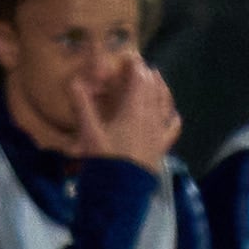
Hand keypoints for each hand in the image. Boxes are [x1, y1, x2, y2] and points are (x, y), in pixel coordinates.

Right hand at [75, 55, 180, 174]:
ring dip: (161, 88)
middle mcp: (151, 116)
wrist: (120, 192)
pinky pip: (172, 128)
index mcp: (134, 109)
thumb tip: (74, 81)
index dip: (135, 65)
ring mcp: (159, 132)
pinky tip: (173, 115)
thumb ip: (82, 105)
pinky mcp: (162, 147)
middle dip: (147, 74)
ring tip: (157, 79)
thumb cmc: (104, 160)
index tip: (129, 56)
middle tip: (139, 67)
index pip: (139, 79)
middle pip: (153, 88)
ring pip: (165, 103)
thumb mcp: (88, 132)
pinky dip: (173, 118)